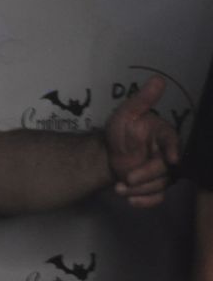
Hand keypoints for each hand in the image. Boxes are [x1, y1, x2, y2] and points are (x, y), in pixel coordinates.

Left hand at [105, 75, 180, 205]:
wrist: (108, 153)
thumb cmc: (120, 131)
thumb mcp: (126, 113)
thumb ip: (142, 100)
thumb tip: (158, 79)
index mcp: (164, 134)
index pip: (172, 142)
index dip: (173, 150)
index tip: (171, 159)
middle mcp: (168, 154)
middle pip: (166, 169)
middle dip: (146, 174)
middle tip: (127, 177)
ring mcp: (163, 172)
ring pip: (161, 185)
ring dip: (140, 189)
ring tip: (120, 187)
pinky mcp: (156, 185)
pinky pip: (157, 197)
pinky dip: (145, 201)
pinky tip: (130, 200)